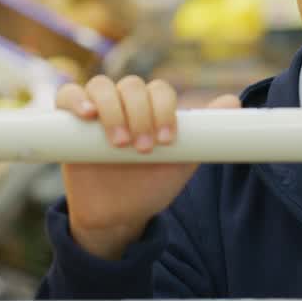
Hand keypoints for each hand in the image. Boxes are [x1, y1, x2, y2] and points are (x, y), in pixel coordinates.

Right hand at [57, 75, 240, 259]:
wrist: (118, 215)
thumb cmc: (151, 184)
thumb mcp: (181, 161)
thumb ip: (203, 133)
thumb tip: (233, 102)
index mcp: (152, 108)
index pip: (160, 90)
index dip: (164, 110)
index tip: (166, 141)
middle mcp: (125, 103)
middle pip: (131, 86)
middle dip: (140, 114)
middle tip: (142, 148)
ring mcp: (96, 110)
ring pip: (101, 85)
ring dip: (113, 110)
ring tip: (119, 142)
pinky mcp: (68, 121)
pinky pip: (68, 95)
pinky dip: (77, 99)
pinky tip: (87, 116)